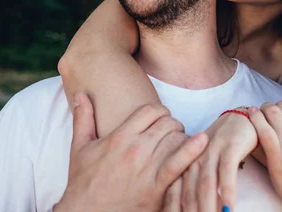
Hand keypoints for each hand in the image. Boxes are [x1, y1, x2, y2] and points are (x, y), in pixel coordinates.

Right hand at [55, 93, 207, 211]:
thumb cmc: (83, 183)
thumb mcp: (79, 148)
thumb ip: (83, 119)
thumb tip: (79, 94)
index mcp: (119, 137)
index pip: (150, 110)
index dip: (159, 111)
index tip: (159, 119)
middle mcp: (134, 149)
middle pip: (166, 122)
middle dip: (172, 124)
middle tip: (171, 132)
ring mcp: (146, 167)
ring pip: (175, 138)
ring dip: (181, 137)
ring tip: (179, 142)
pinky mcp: (156, 186)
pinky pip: (179, 163)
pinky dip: (193, 150)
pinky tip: (203, 140)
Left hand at [181, 109, 257, 211]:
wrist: (240, 119)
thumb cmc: (222, 149)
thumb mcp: (206, 167)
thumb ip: (195, 187)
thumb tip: (188, 210)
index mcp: (185, 165)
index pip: (177, 196)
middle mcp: (195, 159)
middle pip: (190, 194)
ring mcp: (211, 152)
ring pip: (207, 185)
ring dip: (208, 209)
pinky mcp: (229, 147)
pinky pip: (227, 172)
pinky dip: (227, 191)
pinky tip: (229, 207)